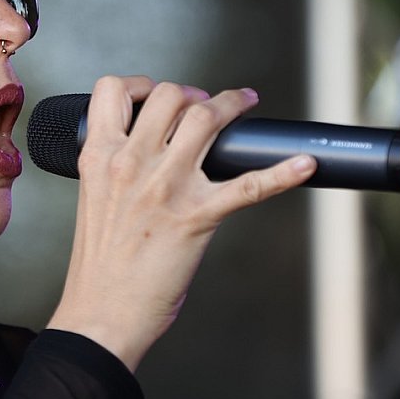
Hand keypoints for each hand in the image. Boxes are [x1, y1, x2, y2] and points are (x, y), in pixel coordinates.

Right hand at [45, 75, 314, 370]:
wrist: (100, 313)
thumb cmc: (98, 266)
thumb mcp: (94, 200)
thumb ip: (118, 170)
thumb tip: (154, 150)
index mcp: (98, 158)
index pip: (113, 90)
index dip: (142, 85)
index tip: (158, 96)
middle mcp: (131, 163)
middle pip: (172, 96)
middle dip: (194, 95)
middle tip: (206, 108)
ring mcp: (166, 187)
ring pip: (207, 119)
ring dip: (232, 105)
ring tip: (244, 106)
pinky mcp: (198, 217)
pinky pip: (251, 185)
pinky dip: (283, 172)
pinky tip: (304, 164)